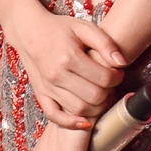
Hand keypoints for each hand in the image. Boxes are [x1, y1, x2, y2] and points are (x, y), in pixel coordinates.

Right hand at [9, 8, 125, 128]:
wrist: (29, 31)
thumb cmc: (58, 29)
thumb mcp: (83, 27)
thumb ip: (104, 43)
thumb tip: (121, 62)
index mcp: (69, 56)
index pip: (104, 78)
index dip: (117, 77)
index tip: (117, 73)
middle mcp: (56, 74)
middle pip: (94, 97)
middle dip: (108, 93)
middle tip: (109, 84)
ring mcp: (47, 87)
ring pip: (79, 110)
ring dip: (96, 107)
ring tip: (99, 95)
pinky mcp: (41, 94)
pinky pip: (55, 116)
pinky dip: (71, 123)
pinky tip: (85, 121)